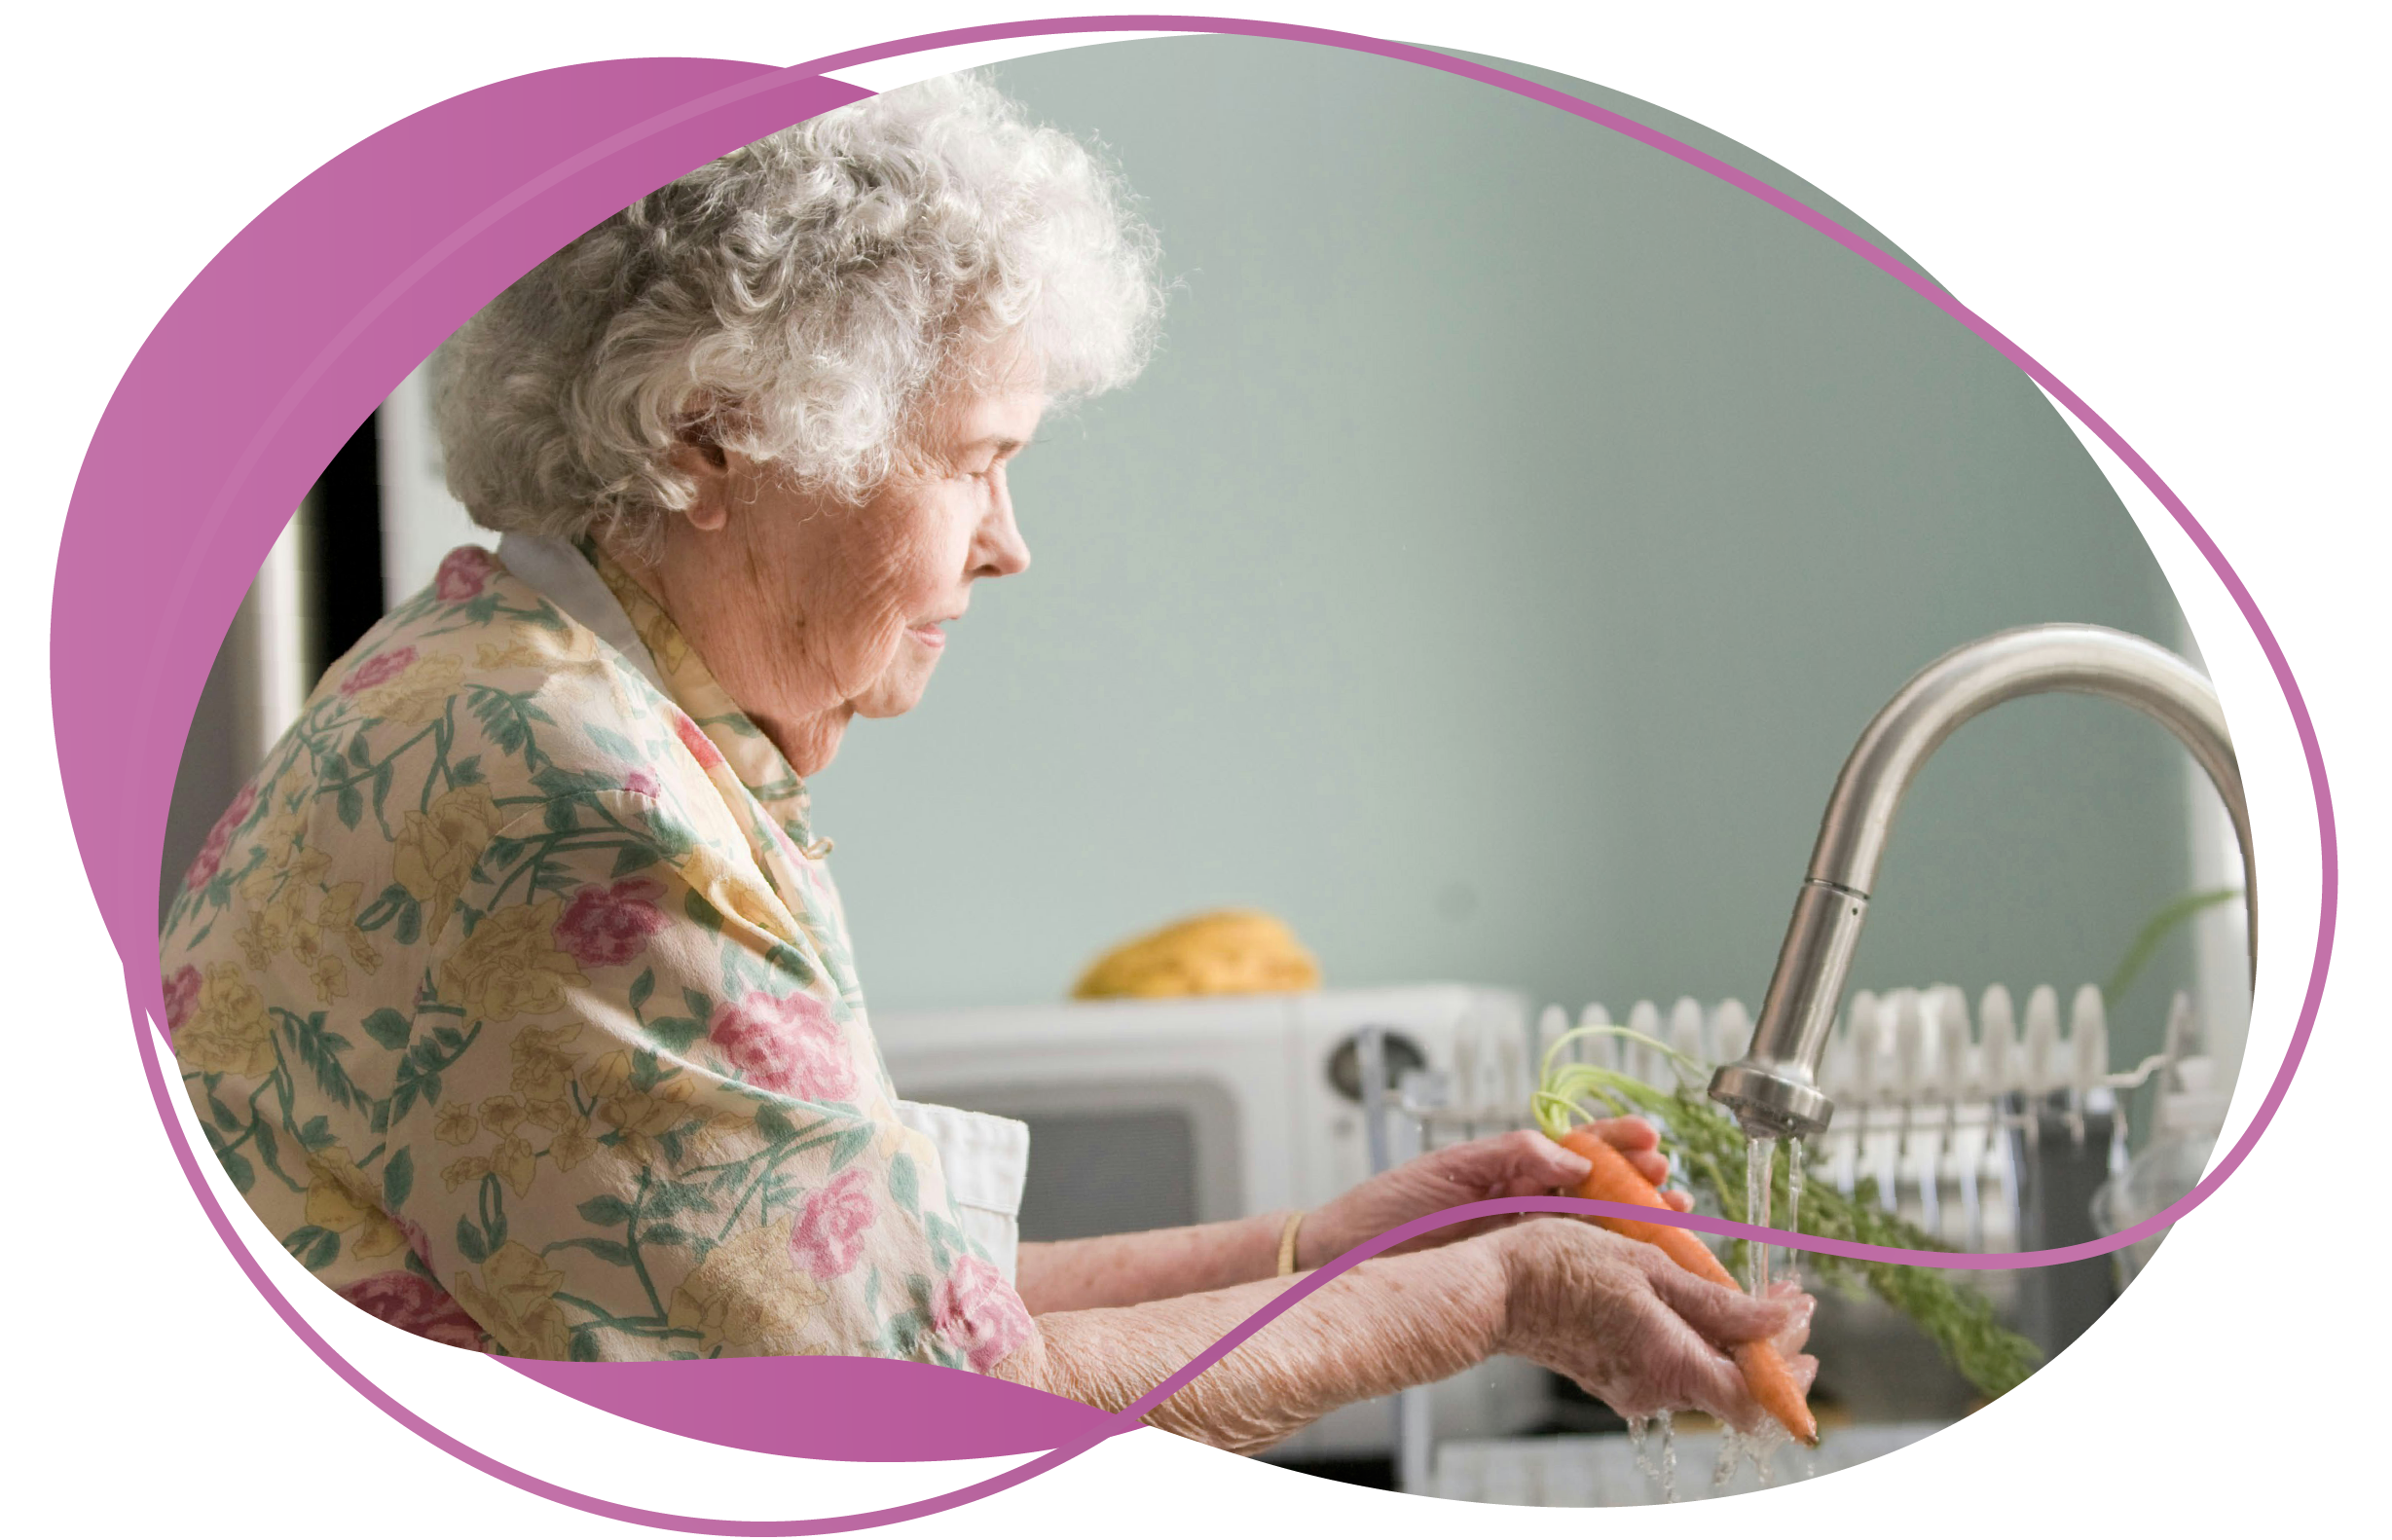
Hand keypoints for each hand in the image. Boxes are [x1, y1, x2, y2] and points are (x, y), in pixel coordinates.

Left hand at [1298, 1124, 1691, 1269]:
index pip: (1577, 1148)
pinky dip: (1609, 1270)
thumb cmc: (1386, 1211)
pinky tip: (1637, 1271)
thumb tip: (1573, 1157)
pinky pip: (1573, 1273)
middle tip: (1671, 1186)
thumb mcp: (1448, 1170)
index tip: (1650, 1140)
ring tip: (1673, 1221)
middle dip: (1641, 1184)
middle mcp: (1526, 1205)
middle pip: (1600, 1191)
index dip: (1618, 1142)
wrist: (1345, 1264)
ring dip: (1637, 1226)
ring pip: (1597, 1233)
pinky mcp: (1519, 1282)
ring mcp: (1526, 1244)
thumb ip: (1511, 1155)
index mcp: (1511, 1168)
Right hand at [1494, 1217, 1818, 1433]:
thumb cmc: (1560, 1267)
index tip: (1803, 1319)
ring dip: (1734, 1338)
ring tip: (1743, 1292)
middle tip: (1784, 1299)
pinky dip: (1697, 1338)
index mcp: (1669, 1364)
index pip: (1756, 1400)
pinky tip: (1695, 1301)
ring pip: (1706, 1373)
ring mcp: (1633, 1387)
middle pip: (1735, 1386)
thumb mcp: (1648, 1267)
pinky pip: (1674, 1365)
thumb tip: (1778, 1322)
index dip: (1790, 1371)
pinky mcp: (1616, 1377)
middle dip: (1770, 1345)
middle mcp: (1655, 1389)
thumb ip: (1717, 1303)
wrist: (1493, 1288)